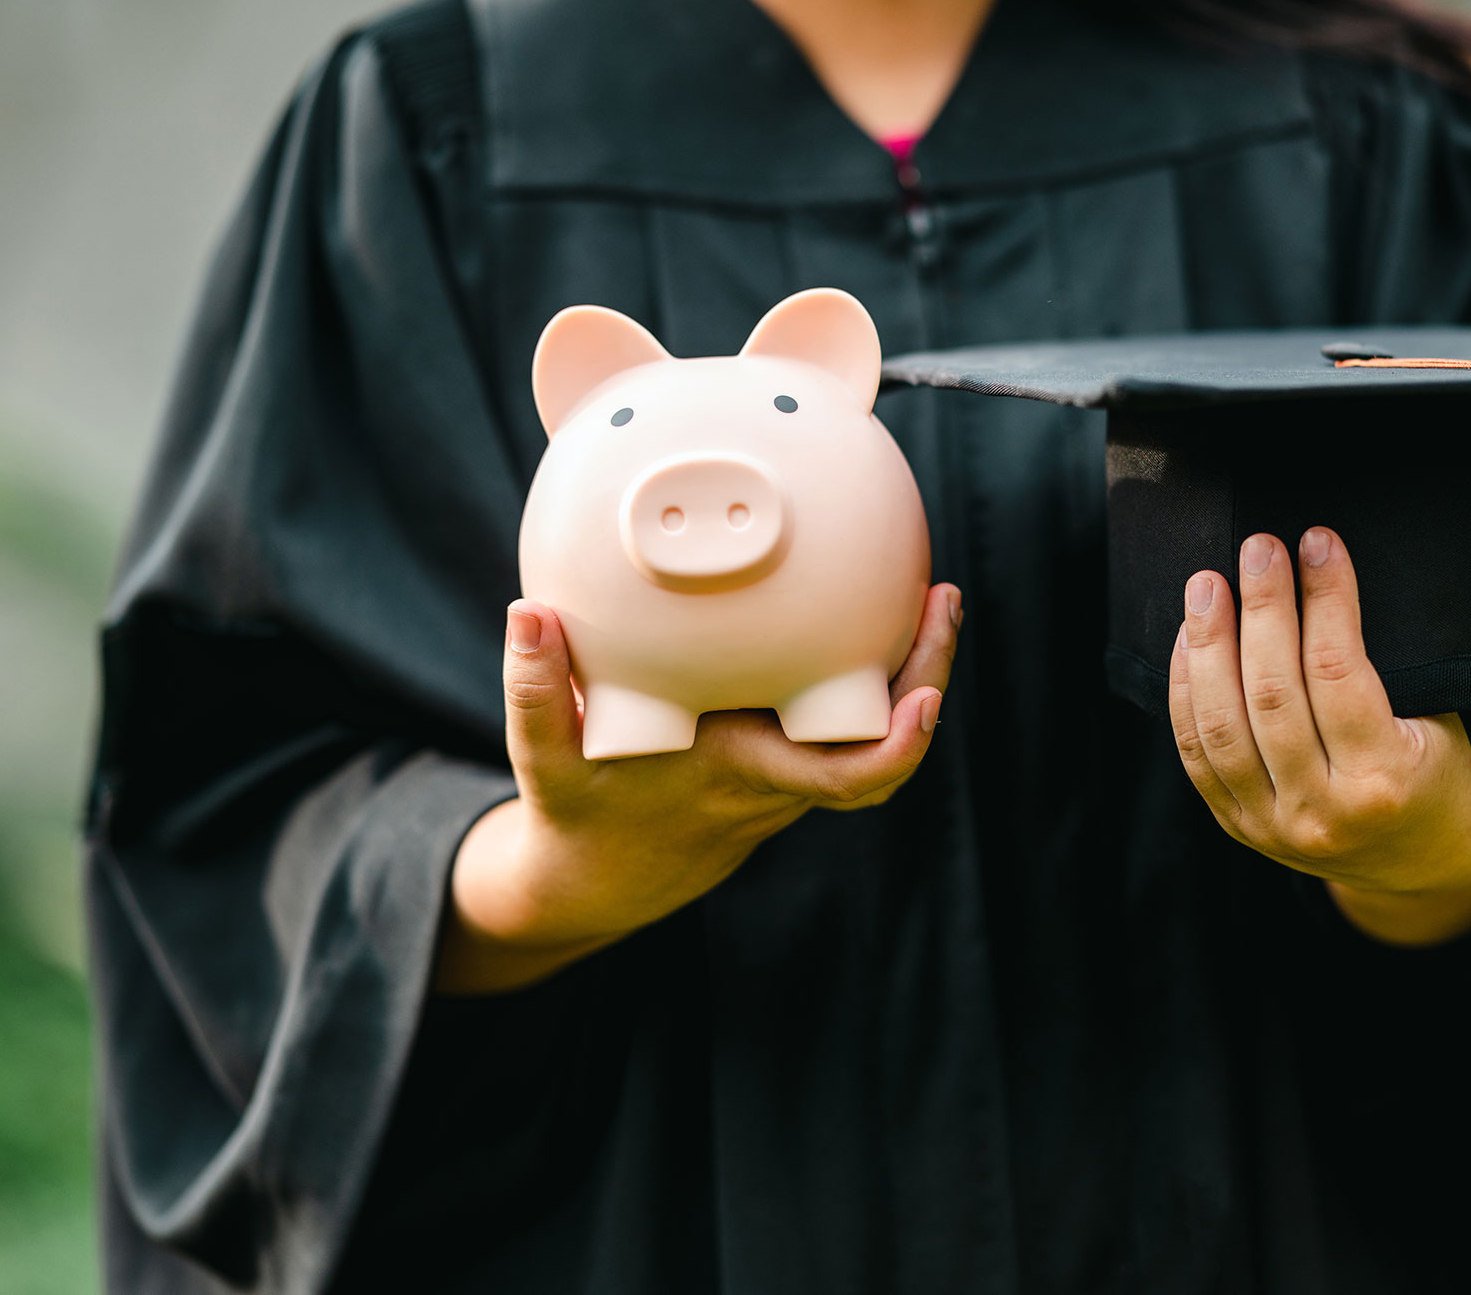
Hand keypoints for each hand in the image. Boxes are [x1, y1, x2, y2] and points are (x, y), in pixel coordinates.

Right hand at [435, 584, 961, 992]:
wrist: (602, 878)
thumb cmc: (577, 810)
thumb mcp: (543, 757)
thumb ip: (533, 688)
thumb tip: (528, 613)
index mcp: (740, 775)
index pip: (842, 781)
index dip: (899, 749)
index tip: (925, 701)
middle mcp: (781, 780)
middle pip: (888, 749)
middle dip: (929, 677)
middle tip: (942, 597)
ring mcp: (792, 774)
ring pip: (880, 732)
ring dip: (914, 668)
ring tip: (931, 593)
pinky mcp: (789, 760)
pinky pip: (854, 721)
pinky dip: (880, 675)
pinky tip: (880, 609)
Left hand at [1169, 528, 1470, 946]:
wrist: (1422, 866)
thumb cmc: (1435, 774)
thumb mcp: (1440, 724)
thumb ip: (1387, 667)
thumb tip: (1324, 572)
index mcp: (1383, 782)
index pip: (1337, 673)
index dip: (1325, 600)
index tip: (1317, 543)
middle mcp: (1320, 811)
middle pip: (1271, 695)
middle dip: (1261, 610)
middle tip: (1258, 547)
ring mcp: (1270, 825)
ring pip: (1220, 724)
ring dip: (1207, 645)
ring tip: (1208, 584)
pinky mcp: (1236, 826)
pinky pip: (1196, 753)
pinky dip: (1185, 690)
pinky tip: (1188, 639)